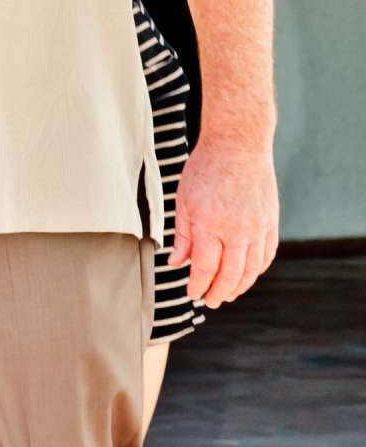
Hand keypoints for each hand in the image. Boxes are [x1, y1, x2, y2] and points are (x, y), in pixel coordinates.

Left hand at [169, 137, 278, 308]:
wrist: (238, 145)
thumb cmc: (206, 169)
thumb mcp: (184, 200)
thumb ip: (182, 235)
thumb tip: (176, 263)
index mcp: (210, 225)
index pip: (204, 268)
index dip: (198, 286)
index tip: (192, 294)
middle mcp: (237, 231)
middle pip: (229, 276)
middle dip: (217, 293)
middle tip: (209, 302)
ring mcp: (257, 228)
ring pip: (250, 270)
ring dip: (238, 287)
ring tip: (226, 294)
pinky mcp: (271, 223)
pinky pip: (266, 256)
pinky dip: (256, 270)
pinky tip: (246, 275)